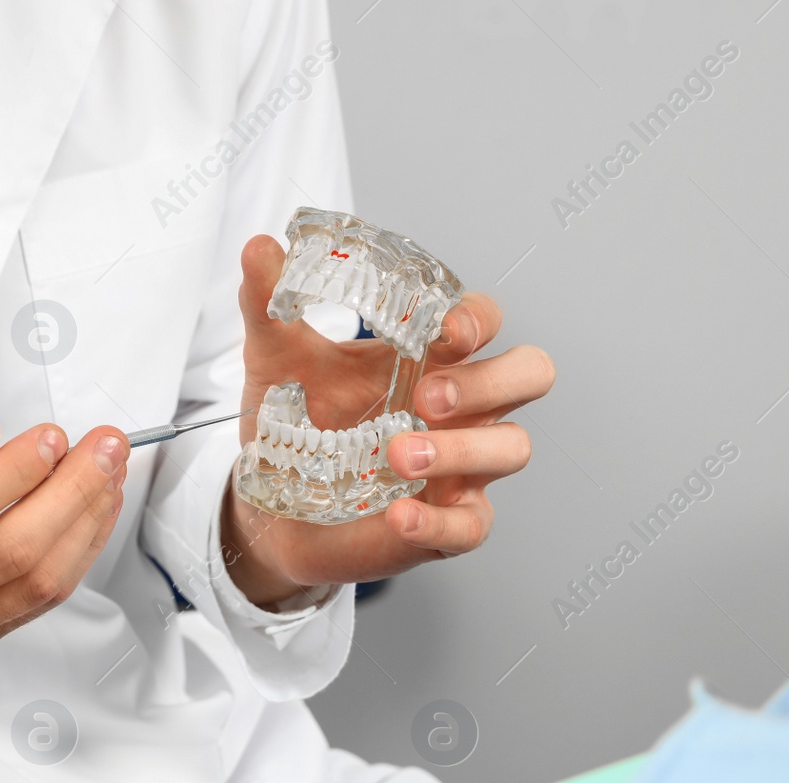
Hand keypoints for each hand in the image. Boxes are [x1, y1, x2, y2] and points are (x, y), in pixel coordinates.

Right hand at [0, 418, 128, 685]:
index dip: (15, 471)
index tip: (49, 437)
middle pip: (11, 552)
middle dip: (72, 492)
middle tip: (104, 448)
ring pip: (37, 583)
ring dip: (87, 524)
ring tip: (110, 476)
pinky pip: (40, 602)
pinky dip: (78, 553)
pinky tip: (92, 515)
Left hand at [223, 234, 554, 604]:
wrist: (271, 508)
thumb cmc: (295, 426)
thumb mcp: (277, 360)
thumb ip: (269, 303)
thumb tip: (260, 249)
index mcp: (431, 356)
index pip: (485, 321)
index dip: (478, 320)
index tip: (443, 330)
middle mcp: (462, 408)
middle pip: (529, 374)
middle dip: (491, 380)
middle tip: (428, 396)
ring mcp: (462, 467)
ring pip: (512, 448)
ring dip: (462, 449)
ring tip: (399, 455)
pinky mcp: (447, 524)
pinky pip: (470, 526)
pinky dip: (437, 522)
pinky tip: (400, 514)